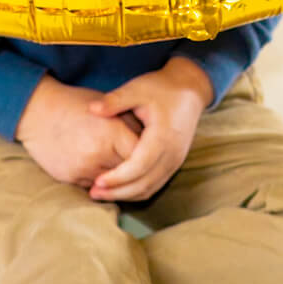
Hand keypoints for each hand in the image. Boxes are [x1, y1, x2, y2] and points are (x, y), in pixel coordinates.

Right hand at [14, 76, 142, 188]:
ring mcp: (83, 169)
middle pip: (129, 173)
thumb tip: (152, 144)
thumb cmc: (75, 104)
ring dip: (118, 179)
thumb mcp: (108, 108)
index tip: (152, 155)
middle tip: (142, 168)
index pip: (142, 156)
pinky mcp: (70, 178)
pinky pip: (94, 186)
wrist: (37, 112)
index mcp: (112, 133)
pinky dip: (100, 181)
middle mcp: (98, 154)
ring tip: (122, 169)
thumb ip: (131, 126)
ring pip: (112, 184)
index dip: (148, 156)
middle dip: (135, 170)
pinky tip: (99, 169)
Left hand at [84, 57, 212, 200]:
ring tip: (101, 194)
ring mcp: (175, 161)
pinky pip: (155, 185)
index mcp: (163, 137)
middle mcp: (172, 154)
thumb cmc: (161, 88)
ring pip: (150, 188)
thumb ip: (115, 100)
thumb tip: (92, 109)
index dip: (118, 177)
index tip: (97, 181)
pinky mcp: (173, 164)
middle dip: (118, 192)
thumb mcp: (137, 89)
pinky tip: (117, 189)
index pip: (139, 166)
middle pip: (144, 184)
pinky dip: (135, 191)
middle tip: (93, 193)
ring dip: (125, 195)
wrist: (190, 90)